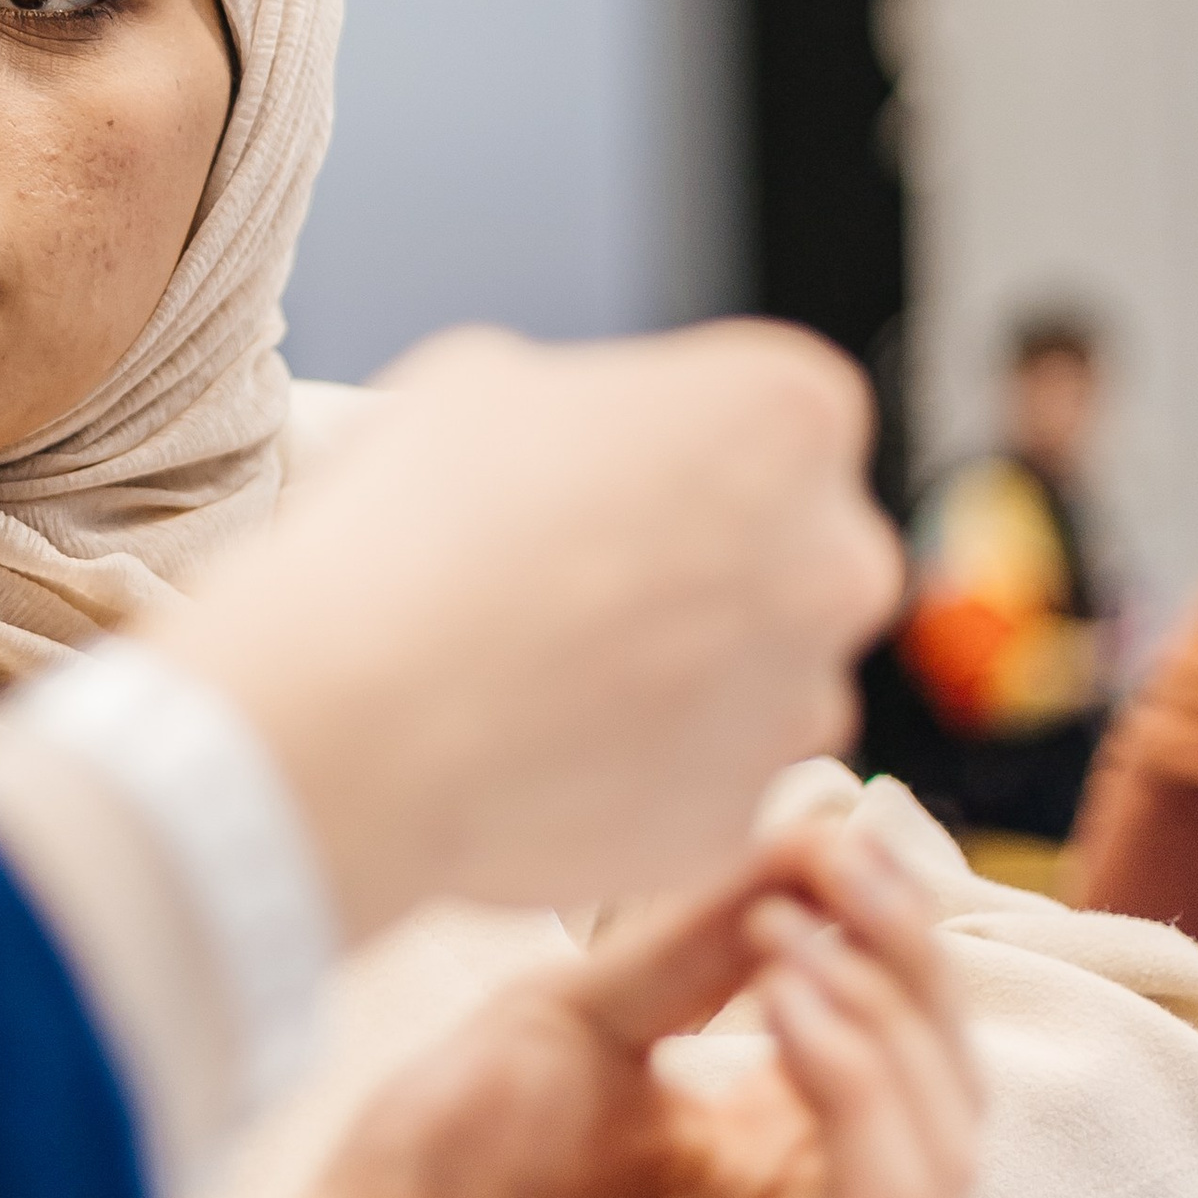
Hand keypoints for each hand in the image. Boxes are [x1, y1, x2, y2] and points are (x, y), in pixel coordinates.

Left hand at [67, 817, 978, 1197]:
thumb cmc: (425, 1185)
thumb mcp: (582, 1021)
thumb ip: (702, 947)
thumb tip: (817, 834)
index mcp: (776, 1174)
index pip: (908, 1048)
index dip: (888, 929)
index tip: (824, 830)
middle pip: (950, 1091)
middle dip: (908, 955)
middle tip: (837, 854)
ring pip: (944, 1151)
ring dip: (886, 1014)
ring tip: (792, 927)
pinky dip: (857, 1089)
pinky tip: (786, 1001)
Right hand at [153, 321, 901, 931]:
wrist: (363, 715)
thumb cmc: (418, 526)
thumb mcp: (488, 381)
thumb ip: (591, 409)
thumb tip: (590, 454)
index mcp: (790, 415)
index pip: (778, 419)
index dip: (681, 446)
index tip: (608, 477)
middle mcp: (834, 561)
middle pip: (793, 551)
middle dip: (708, 561)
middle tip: (581, 572)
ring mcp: (797, 702)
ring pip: (760, 675)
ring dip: (683, 670)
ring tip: (548, 669)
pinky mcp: (740, 815)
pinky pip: (704, 778)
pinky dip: (641, 768)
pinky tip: (541, 745)